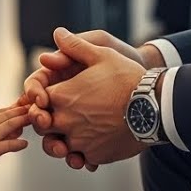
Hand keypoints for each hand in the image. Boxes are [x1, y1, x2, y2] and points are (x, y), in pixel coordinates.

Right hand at [0, 105, 31, 171]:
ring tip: (32, 119)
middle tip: (32, 108)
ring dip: (22, 121)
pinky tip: (25, 143)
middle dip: (20, 111)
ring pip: (10, 125)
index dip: (11, 108)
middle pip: (7, 115)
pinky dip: (18, 144)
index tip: (20, 105)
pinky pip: (8, 145)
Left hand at [42, 27, 149, 166]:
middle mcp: (66, 121)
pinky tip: (93, 142)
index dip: (40, 99)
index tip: (47, 98)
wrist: (154, 106)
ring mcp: (79, 141)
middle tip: (57, 116)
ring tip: (73, 133)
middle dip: (47, 121)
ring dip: (61, 140)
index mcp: (63, 96)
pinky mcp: (94, 155)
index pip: (37, 101)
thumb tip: (58, 33)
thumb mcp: (102, 54)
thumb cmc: (128, 78)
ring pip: (58, 146)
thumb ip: (75, 46)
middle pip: (43, 126)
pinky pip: (80, 157)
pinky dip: (83, 152)